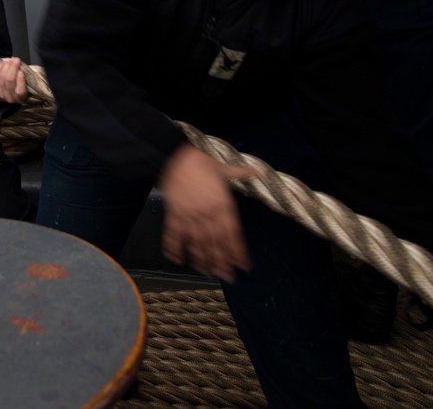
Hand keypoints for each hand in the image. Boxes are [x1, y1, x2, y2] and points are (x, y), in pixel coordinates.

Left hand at [0, 56, 27, 102]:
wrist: (7, 95)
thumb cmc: (19, 88)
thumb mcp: (26, 86)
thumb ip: (25, 78)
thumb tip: (20, 65)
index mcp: (21, 98)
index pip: (20, 91)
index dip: (20, 80)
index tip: (21, 71)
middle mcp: (10, 98)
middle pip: (10, 81)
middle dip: (13, 68)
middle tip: (16, 59)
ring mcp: (1, 94)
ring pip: (2, 78)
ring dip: (6, 66)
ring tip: (10, 60)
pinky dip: (0, 68)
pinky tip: (3, 63)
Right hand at [158, 143, 255, 282]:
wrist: (177, 155)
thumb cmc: (202, 160)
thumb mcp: (224, 167)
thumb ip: (242, 174)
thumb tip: (259, 171)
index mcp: (223, 204)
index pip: (232, 233)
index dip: (237, 251)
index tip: (243, 265)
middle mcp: (207, 213)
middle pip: (215, 242)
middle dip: (222, 261)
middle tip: (227, 276)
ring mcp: (189, 215)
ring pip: (196, 242)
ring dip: (201, 259)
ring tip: (207, 272)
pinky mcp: (174, 213)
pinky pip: (173, 234)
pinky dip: (174, 247)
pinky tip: (177, 260)